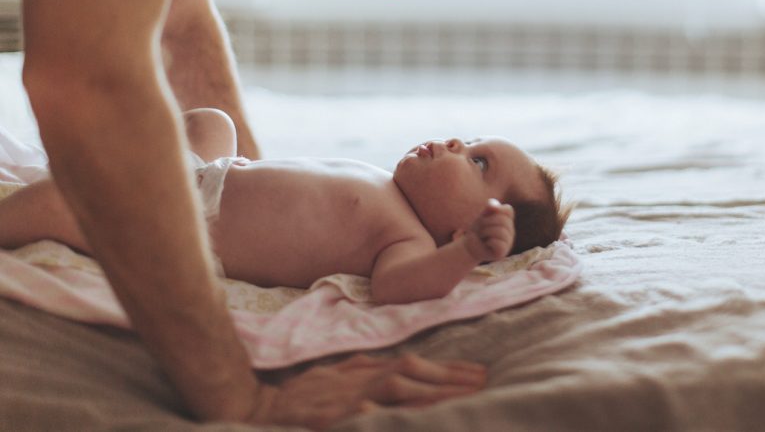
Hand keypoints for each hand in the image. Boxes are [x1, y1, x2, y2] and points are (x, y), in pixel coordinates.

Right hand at [246, 353, 486, 430]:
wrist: (260, 406)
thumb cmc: (306, 393)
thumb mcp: (343, 374)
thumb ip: (373, 372)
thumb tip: (409, 370)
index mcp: (368, 369)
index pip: (416, 365)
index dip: (449, 369)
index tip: (480, 373)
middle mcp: (363, 379)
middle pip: (415, 374)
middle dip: (452, 379)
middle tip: (486, 383)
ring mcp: (350, 399)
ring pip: (400, 392)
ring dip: (434, 393)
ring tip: (466, 397)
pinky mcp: (337, 418)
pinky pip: (373, 418)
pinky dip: (395, 416)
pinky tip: (420, 418)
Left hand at [462, 199, 514, 261]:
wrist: (469, 248)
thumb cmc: (477, 231)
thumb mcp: (482, 216)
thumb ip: (490, 207)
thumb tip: (496, 207)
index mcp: (506, 220)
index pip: (508, 209)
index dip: (497, 209)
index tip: (485, 215)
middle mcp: (510, 230)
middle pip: (503, 220)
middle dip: (487, 222)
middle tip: (481, 228)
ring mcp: (508, 242)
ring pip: (501, 231)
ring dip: (486, 232)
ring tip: (482, 236)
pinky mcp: (503, 251)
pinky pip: (499, 243)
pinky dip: (489, 242)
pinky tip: (487, 244)